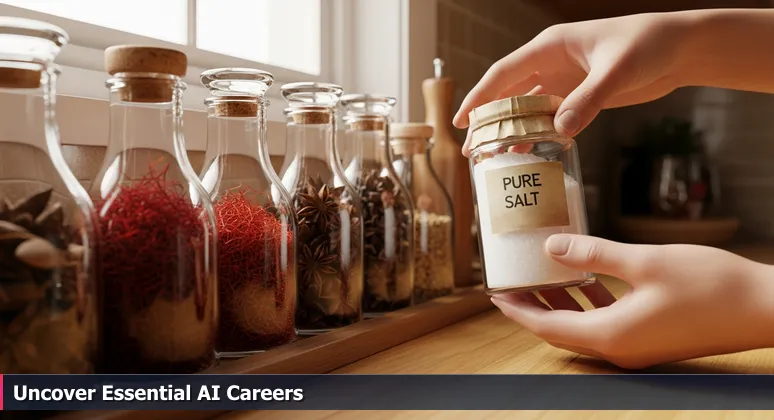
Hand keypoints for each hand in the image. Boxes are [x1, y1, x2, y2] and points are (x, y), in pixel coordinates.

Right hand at [454, 13, 690, 155]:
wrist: (681, 48)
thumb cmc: (647, 44)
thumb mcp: (616, 71)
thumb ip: (588, 100)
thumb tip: (559, 132)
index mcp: (550, 47)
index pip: (503, 73)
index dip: (480, 97)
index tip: (462, 121)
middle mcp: (551, 65)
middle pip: (509, 94)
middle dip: (489, 120)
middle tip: (472, 149)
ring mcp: (566, 83)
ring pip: (528, 110)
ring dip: (512, 133)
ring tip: (495, 158)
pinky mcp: (581, 98)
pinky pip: (552, 120)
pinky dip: (539, 136)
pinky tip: (531, 154)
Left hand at [491, 234, 773, 368]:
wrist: (764, 308)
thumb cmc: (710, 285)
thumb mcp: (644, 262)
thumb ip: (594, 255)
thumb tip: (551, 248)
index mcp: (611, 335)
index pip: (546, 327)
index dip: (517, 310)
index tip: (494, 292)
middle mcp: (619, 348)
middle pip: (560, 329)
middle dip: (533, 306)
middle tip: (512, 280)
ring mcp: (637, 347)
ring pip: (584, 326)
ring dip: (561, 303)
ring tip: (541, 274)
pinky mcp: (652, 339)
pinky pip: (607, 323)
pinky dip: (590, 303)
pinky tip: (587, 279)